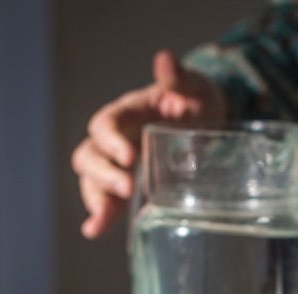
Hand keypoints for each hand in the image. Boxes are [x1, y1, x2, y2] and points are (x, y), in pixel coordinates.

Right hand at [71, 49, 228, 238]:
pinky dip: (101, 214)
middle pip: (91, 155)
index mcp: (128, 112)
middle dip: (104, 175)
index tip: (130, 156)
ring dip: (96, 200)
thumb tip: (165, 59)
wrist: (206, 117)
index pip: (107, 124)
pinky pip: (107, 198)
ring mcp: (118, 161)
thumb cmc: (198, 99)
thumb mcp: (195, 87)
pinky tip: (96, 230)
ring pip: (92, 179)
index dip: (113, 140)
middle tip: (127, 189)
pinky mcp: (127, 181)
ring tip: (100, 223)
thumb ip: (179, 78)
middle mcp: (116, 137)